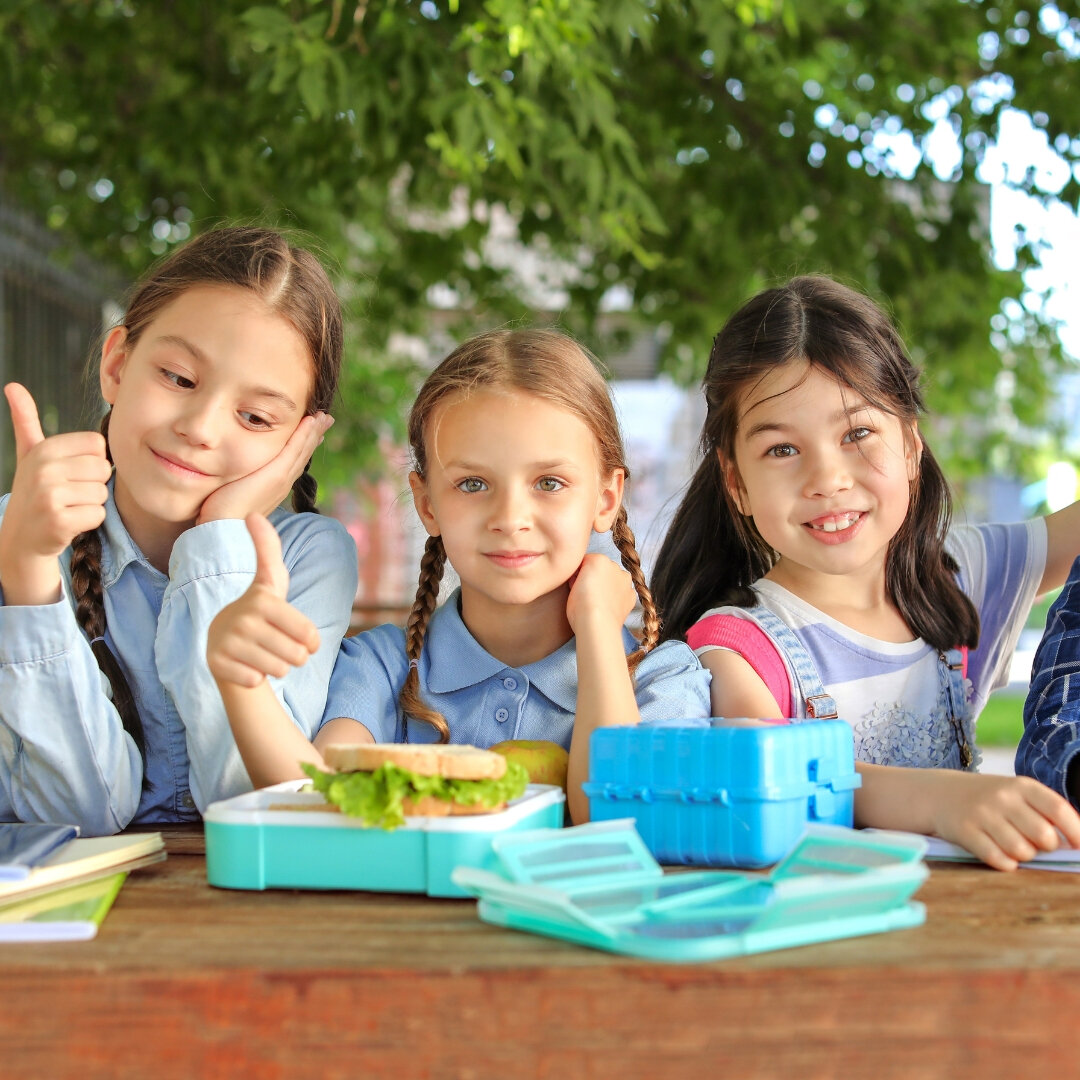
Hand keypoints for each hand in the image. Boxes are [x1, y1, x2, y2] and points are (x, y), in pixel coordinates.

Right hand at [0, 383, 111, 603]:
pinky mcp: (58, 521)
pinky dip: (89, 521)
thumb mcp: (29, 454)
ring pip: (102, 493)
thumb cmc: (35, 491)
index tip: (71, 473)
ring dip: (91, 504)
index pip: (98, 446)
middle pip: (103, 469)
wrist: (21, 536)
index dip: (92, 462)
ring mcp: (49, 495)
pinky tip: (70, 522)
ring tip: (68, 506)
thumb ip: (26, 421)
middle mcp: (44, 469)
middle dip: (93, 484)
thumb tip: (13, 386)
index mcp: (44, 449)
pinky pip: (98, 514)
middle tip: (70, 493)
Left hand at [196, 412, 333, 523]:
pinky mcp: (276, 475)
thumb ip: (236, 483)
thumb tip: (226, 479)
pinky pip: (294, 449)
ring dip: (313, 431)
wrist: (223, 530)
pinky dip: (304, 434)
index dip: (303, 446)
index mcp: (273, 487)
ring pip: (301, 450)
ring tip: (323, 417)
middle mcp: (282, 483)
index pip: (292, 462)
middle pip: (302, 454)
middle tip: (325, 420)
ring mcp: (281, 479)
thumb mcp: (232, 494)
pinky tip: (310, 420)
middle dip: (313, 436)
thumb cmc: (221, 517)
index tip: (312, 433)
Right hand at [206, 513, 319, 687]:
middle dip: (294, 656)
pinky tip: (245, 664)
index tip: (296, 633)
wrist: (223, 641)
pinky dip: (255, 678)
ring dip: (276, 666)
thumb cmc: (259, 610)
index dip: (309, 642)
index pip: (310, 636)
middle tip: (276, 644)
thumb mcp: (270, 580)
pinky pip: (256, 682)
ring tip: (261, 652)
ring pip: (279, 670)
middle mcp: (242, 619)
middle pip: (297, 657)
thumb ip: (269, 548)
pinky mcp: (217, 665)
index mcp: (263, 600)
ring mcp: (227, 642)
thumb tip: (252, 514)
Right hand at [565, 552, 635, 635]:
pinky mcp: (631, 595)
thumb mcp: (570, 584)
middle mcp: (615, 566)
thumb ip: (577, 575)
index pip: (585, 561)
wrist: (597, 624)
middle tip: (585, 593)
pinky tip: (608, 605)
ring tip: (598, 601)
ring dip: (608, 585)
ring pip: (614, 579)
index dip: (578, 573)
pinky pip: (623, 592)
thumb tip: (581, 578)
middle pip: (601, 568)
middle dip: (595, 577)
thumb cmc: (580, 606)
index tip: (575, 583)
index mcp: (599, 559)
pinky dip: (617, 597)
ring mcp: (625, 581)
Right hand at [926, 770, 1079, 870]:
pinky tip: (1000, 854)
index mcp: (1022, 786)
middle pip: (1044, 837)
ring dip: (1024, 856)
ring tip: (1013, 846)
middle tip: (1035, 844)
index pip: (1059, 810)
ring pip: (1022, 852)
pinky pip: (998, 859)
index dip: (1076, 833)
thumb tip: (1075, 844)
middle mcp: (1002, 797)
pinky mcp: (965, 831)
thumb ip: (1044, 813)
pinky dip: (1005, 863)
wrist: (939, 793)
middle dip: (1046, 848)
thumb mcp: (1016, 794)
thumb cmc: (990, 799)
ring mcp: (982, 814)